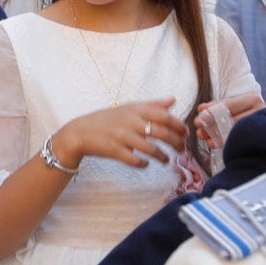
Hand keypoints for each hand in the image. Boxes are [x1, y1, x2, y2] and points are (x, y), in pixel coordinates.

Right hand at [56, 99, 187, 169]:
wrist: (79, 133)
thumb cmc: (106, 120)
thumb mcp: (128, 108)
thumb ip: (151, 105)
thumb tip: (173, 100)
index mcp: (134, 109)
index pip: (164, 116)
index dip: (178, 125)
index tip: (185, 133)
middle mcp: (130, 121)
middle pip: (161, 132)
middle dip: (176, 142)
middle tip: (182, 150)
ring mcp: (122, 136)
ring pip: (151, 149)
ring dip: (162, 156)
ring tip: (166, 160)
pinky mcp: (114, 151)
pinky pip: (135, 160)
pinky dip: (143, 164)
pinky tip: (146, 164)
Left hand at [193, 94, 263, 149]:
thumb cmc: (244, 113)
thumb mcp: (233, 106)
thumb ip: (217, 106)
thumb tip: (201, 109)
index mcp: (252, 100)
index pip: (230, 104)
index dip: (213, 108)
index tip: (199, 111)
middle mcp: (260, 112)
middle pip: (232, 119)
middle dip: (211, 123)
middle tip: (198, 127)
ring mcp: (261, 127)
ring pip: (234, 132)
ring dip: (214, 134)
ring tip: (202, 135)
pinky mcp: (259, 140)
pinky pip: (237, 142)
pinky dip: (222, 142)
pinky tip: (211, 143)